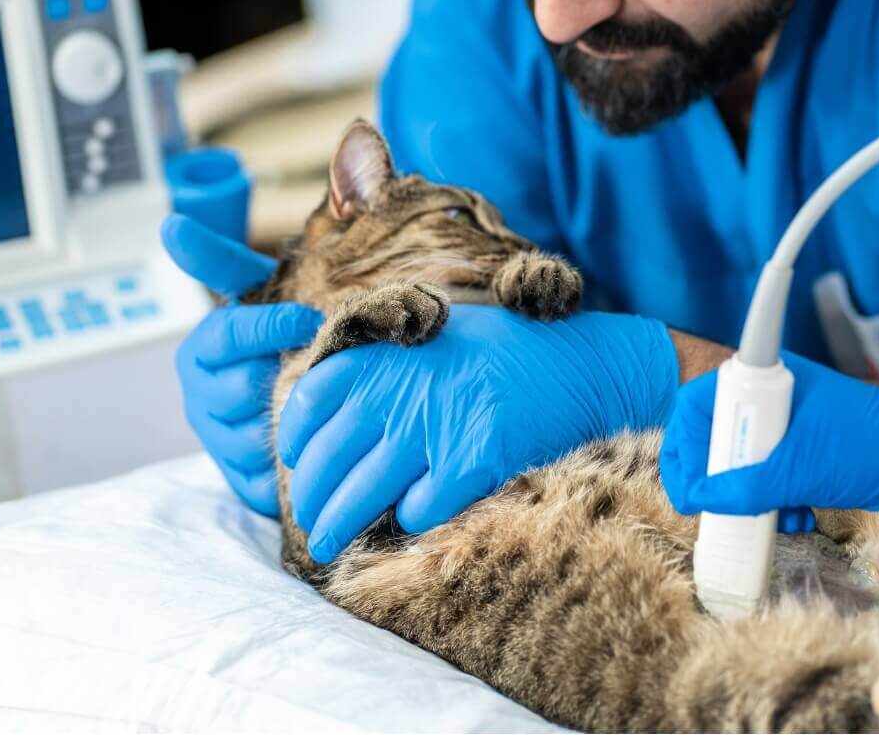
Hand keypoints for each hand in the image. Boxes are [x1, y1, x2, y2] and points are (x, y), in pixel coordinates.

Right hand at [162, 213, 322, 515]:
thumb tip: (170, 223)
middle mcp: (200, 399)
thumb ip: (218, 260)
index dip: (270, 327)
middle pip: (241, 390)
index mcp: (200, 352)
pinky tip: (331, 435)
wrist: (298, 393)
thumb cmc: (282, 333)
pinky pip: (275, 476)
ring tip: (336, 395)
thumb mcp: (255, 291)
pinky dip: (304, 457)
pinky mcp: (245, 482)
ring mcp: (221, 443)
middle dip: (287, 375)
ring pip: (259, 433)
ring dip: (300, 415)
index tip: (311, 317)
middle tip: (331, 362)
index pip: (225, 335)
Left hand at [277, 304, 677, 562]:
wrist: (585, 364)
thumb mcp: (436, 334)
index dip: (294, 439)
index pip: (310, 401)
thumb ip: (386, 364)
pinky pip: (418, 509)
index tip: (293, 460)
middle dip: (310, 498)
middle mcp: (403, 388)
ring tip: (326, 544)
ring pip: (362, 495)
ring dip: (338, 526)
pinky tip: (414, 514)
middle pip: (327, 458)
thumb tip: (329, 410)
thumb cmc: (510, 350)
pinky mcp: (472, 462)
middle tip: (308, 519)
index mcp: (389, 353)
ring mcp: (437, 426)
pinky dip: (409, 518)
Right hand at [660, 352, 878, 522]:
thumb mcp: (798, 474)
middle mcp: (776, 393)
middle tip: (717, 508)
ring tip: (766, 519)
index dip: (683, 443)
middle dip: (718, 477)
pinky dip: (776, 497)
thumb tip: (699, 500)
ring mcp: (795, 420)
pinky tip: (797, 518)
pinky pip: (773, 471)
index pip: (700, 402)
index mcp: (769, 378)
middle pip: (719, 434)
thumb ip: (742, 488)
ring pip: (746, 458)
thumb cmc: (871, 451)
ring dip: (748, 494)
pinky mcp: (811, 446)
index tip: (686, 485)